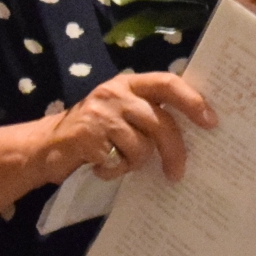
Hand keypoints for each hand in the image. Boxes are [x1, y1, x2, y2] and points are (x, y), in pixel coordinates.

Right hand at [38, 71, 215, 184]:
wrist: (44, 145)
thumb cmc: (95, 131)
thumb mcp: (123, 112)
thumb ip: (151, 113)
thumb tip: (197, 130)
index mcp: (130, 83)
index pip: (168, 83)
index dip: (192, 101)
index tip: (211, 121)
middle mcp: (116, 93)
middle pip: (160, 122)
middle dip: (174, 150)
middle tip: (178, 172)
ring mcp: (100, 114)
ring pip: (141, 146)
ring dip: (134, 162)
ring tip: (118, 160)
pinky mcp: (87, 137)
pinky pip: (118, 162)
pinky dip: (114, 171)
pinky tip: (100, 166)